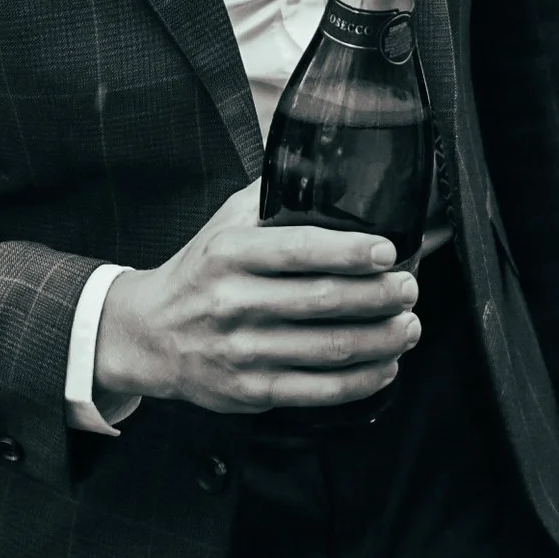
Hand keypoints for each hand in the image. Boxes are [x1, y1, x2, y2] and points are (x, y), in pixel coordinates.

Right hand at [91, 184, 420, 413]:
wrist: (148, 334)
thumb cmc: (199, 272)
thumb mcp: (223, 224)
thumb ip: (270, 196)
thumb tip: (325, 166)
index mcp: (230, 253)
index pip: (298, 249)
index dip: (349, 251)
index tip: (387, 251)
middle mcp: (233, 302)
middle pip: (323, 301)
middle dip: (380, 296)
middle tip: (410, 289)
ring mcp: (241, 351)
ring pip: (328, 349)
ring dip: (380, 339)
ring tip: (408, 326)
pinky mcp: (249, 391)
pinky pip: (317, 391)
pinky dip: (360, 380)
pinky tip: (384, 366)